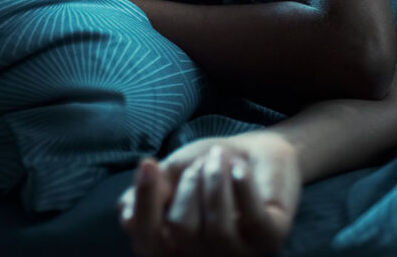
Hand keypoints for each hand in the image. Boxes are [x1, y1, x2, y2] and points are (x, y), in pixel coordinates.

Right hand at [117, 132, 301, 256]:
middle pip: (180, 229)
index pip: (147, 243)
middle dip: (189, 182)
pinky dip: (241, 182)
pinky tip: (240, 168)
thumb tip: (127, 218)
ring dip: (216, 178)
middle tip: (203, 162)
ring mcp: (239, 255)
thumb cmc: (208, 167)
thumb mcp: (171, 175)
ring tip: (221, 158)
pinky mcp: (270, 241)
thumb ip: (148, 195)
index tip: (149, 163)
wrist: (256, 151)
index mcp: (174, 248)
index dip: (145, 204)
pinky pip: (251, 217)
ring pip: (217, 228)